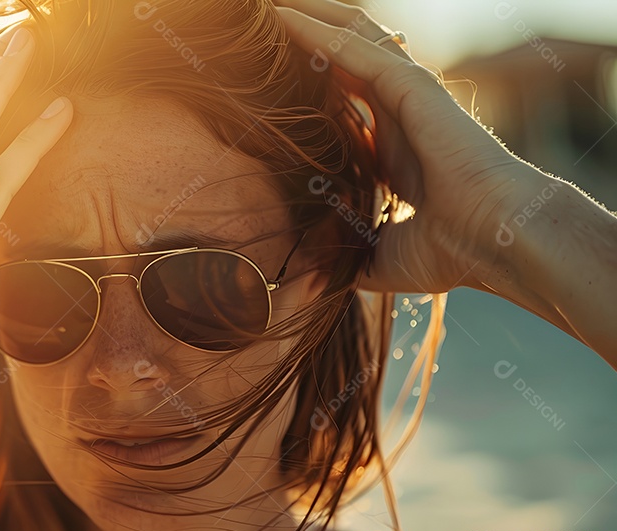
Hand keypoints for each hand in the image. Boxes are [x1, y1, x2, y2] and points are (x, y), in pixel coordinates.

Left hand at [274, 0, 531, 293]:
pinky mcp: (412, 86)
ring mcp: (406, 95)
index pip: (341, 104)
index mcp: (388, 149)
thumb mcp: (383, 258)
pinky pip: (356, 49)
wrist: (497, 241)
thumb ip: (350, 259)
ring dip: (308, 21)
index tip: (262, 86)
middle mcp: (396, 114)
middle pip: (341, 62)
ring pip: (349, 40)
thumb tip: (317, 282)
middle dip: (303, 42)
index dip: (305, 88)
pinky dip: (318, 32)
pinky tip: (284, 18)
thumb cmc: (455, 253)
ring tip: (267, 9)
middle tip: (256, 31)